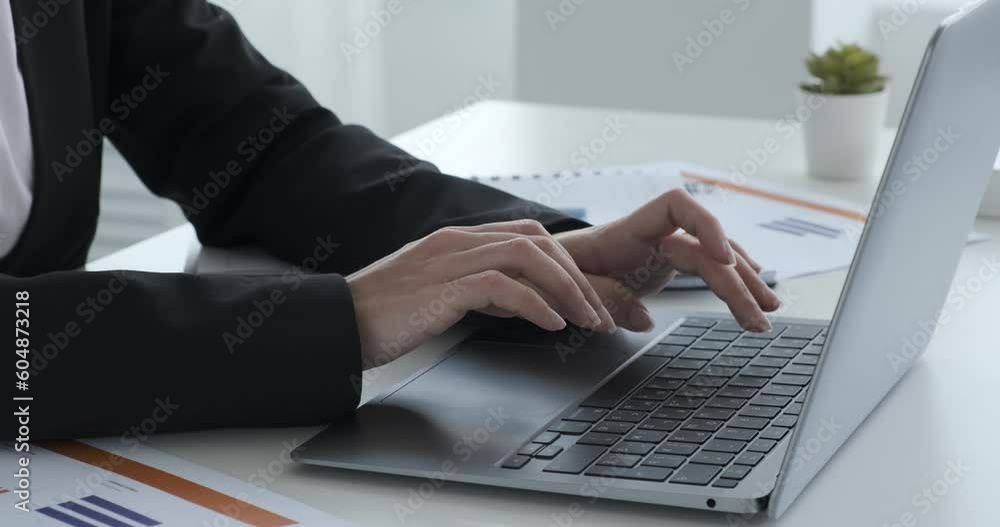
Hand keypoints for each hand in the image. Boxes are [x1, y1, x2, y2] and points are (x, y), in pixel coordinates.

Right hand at [347, 220, 614, 367]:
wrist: (337, 324)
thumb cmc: (383, 314)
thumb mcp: (441, 295)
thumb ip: (479, 290)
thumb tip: (520, 302)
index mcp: (459, 239)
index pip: (529, 236)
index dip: (566, 264)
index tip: (589, 296)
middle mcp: (458, 241)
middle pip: (538, 241)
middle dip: (578, 276)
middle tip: (602, 312)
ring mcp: (450, 260)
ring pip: (528, 257)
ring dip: (567, 289)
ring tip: (589, 320)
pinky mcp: (443, 287)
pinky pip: (503, 287)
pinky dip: (536, 304)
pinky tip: (553, 325)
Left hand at [558, 189, 779, 332]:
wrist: (541, 268)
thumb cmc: (551, 270)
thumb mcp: (566, 286)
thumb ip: (602, 297)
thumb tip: (645, 319)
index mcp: (627, 230)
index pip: (677, 207)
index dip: (706, 226)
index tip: (723, 257)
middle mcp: (652, 235)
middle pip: (706, 247)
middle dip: (737, 280)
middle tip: (760, 316)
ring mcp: (662, 250)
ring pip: (714, 260)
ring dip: (744, 283)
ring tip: (770, 310)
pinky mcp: (665, 266)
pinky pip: (705, 270)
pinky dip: (729, 283)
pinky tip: (752, 294)